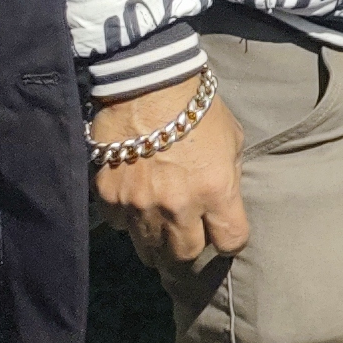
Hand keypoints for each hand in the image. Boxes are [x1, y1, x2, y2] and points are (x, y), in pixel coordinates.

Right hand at [92, 76, 248, 273]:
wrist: (147, 86)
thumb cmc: (197, 109)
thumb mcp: (232, 141)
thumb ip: (228, 178)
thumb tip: (223, 203)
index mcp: (216, 190)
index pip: (231, 241)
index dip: (232, 240)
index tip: (226, 234)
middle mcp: (178, 205)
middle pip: (185, 255)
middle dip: (191, 248)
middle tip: (190, 237)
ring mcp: (140, 205)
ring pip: (149, 250)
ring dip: (158, 243)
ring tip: (162, 230)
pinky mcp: (110, 197)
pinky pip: (120, 226)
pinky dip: (128, 219)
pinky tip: (136, 203)